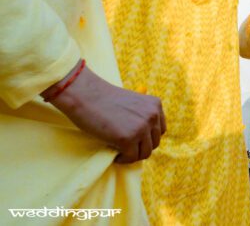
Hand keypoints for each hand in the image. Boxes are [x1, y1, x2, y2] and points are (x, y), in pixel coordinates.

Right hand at [48, 65, 165, 162]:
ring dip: (132, 155)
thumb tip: (144, 139)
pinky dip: (122, 159)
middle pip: (154, 143)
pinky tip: (113, 153)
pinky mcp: (128, 138)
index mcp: (155, 105)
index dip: (146, 138)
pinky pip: (131, 158)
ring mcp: (142, 127)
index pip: (159, 130)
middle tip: (123, 147)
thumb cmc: (103, 100)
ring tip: (118, 150)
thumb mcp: (131, 104)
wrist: (85, 95)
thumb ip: (141, 117)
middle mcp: (153, 115)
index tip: (134, 140)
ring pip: (145, 153)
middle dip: (139, 147)